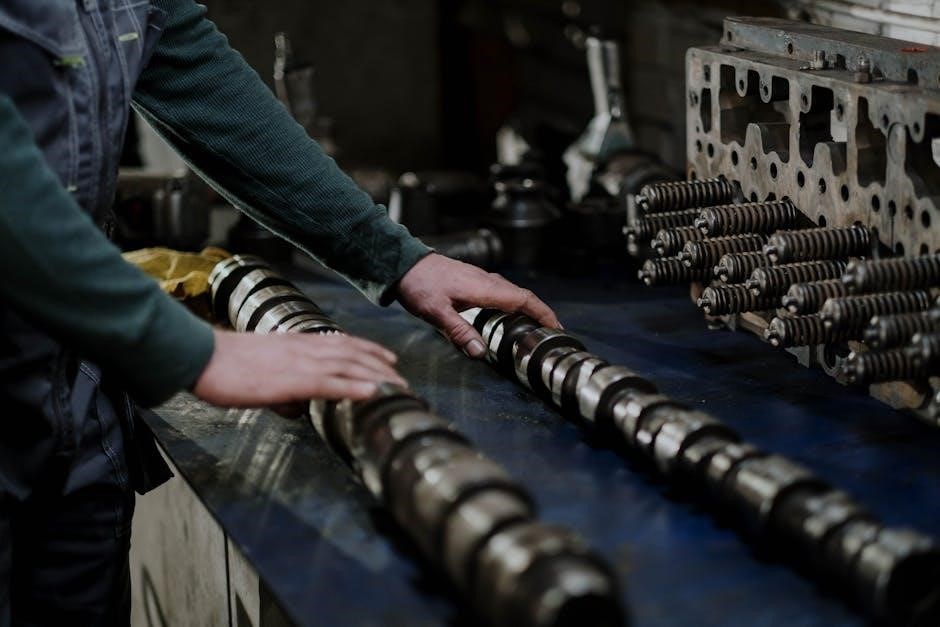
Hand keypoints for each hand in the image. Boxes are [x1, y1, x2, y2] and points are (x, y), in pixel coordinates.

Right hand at [193, 330, 405, 406]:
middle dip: (381, 366)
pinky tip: (372, 392)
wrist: (200, 355)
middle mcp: (304, 347)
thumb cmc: (224, 364)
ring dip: (377, 376)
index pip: (341, 343)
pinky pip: (329, 383)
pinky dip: (353, 387)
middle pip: (353, 354)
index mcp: (296, 343)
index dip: (368, 350)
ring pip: (349, 366)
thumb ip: (281, 384)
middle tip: (403, 379)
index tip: (387, 358)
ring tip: (398, 387)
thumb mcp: (260, 368)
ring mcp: (299, 362)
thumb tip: (293, 406)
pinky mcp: (290, 380)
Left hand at [395, 253, 560, 357]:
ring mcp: (479, 279)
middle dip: (540, 312)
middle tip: (551, 330)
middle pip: (522, 295)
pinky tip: (505, 313)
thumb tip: (480, 352)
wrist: (403, 264)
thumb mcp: (436, 313)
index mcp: (484, 288)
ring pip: (511, 292)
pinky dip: (512, 303)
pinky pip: (500, 291)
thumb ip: (459, 332)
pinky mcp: (471, 280)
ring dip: (527, 307)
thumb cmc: (418, 285)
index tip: (555, 327)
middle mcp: (486, 281)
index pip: (523, 299)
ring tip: (534, 324)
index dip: (542, 313)